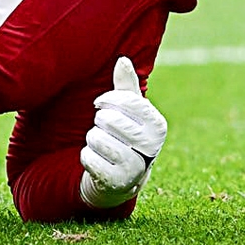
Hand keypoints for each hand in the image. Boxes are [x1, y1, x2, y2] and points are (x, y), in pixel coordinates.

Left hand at [79, 57, 167, 208]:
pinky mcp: (117, 184)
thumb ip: (126, 86)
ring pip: (96, 139)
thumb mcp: (130, 111)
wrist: (123, 177)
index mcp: (158, 125)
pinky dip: (86, 157)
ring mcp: (136, 168)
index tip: (102, 103)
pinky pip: (88, 159)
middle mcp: (151, 147)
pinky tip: (97, 160)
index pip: (126, 101)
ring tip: (102, 145)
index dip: (108, 99)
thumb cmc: (126, 135)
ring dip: (92, 140)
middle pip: (108, 120)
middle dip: (99, 121)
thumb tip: (122, 60)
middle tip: (104, 128)